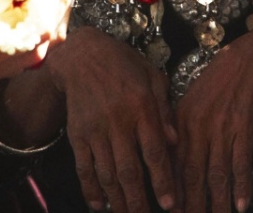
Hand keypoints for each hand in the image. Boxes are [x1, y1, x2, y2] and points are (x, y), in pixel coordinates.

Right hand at [44, 25, 176, 212]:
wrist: (81, 54)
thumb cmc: (123, 64)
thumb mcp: (153, 77)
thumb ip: (166, 110)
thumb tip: (175, 142)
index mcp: (142, 107)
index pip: (155, 153)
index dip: (164, 182)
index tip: (171, 204)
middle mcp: (118, 122)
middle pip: (130, 171)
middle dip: (139, 201)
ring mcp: (95, 130)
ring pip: (107, 174)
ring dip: (117, 200)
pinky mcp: (77, 134)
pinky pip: (83, 167)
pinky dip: (90, 189)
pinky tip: (99, 205)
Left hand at [173, 27, 252, 212]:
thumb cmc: (223, 78)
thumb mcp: (194, 99)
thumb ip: (182, 128)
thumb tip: (175, 159)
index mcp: (182, 120)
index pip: (174, 163)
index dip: (174, 192)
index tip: (173, 212)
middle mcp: (199, 126)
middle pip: (193, 175)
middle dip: (193, 204)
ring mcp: (222, 127)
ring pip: (217, 174)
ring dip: (217, 202)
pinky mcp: (245, 127)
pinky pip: (241, 163)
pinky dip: (241, 186)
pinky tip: (241, 205)